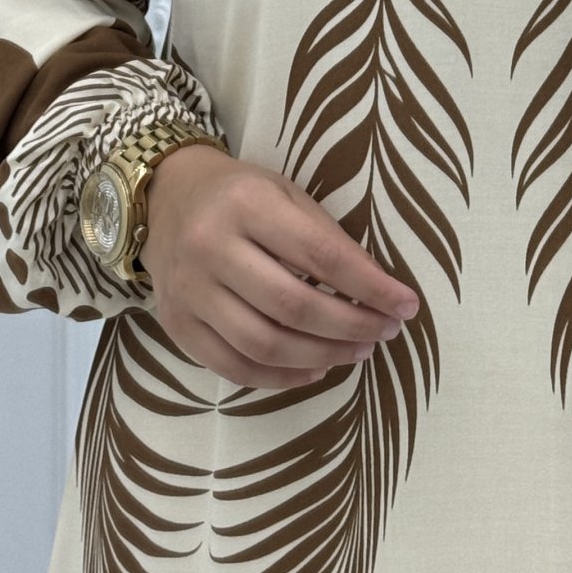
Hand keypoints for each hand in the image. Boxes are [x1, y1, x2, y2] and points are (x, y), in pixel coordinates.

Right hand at [140, 145, 419, 390]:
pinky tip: (315, 368)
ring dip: (322, 356)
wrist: (165, 197)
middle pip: (292, 307)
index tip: (406, 305)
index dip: (369, 286)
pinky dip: (281, 378)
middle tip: (384, 332)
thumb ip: (327, 239)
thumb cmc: (239, 194)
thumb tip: (378, 292)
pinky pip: (234, 367)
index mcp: (246, 205)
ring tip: (357, 351)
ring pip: (264, 345)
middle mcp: (210, 248)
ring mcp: (189, 292)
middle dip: (350, 326)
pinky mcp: (177, 326)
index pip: (320, 254)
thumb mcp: (286, 194)